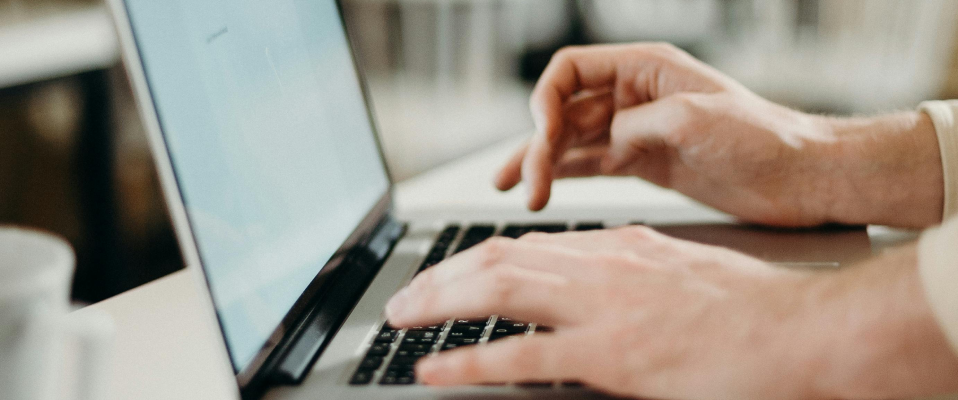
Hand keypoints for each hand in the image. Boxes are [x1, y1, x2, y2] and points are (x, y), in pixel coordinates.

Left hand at [385, 226, 824, 398]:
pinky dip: (468, 362)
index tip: (449, 274)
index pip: (528, 245)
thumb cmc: (753, 312)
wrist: (803, 332)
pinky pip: (520, 357)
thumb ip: (631, 278)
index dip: (476, 259)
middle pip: (497, 258)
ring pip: (496, 291)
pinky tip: (435, 369)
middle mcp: (601, 266)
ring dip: (438, 303)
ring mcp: (602, 308)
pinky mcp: (610, 355)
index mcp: (618, 247)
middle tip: (405, 298)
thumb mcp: (681, 274)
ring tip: (401, 318)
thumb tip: (594, 292)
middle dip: (441, 276)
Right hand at [497, 43, 941, 227]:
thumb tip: (602, 142)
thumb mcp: (694, 120)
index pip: (571, 70)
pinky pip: (591, 165)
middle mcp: (634, 96)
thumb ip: (637, 124)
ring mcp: (636, 131)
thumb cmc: (764, 138)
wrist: (801, 178)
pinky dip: (564, 176)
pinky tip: (541, 189)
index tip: (541, 134)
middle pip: (564, 110)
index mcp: (645, 68)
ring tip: (516, 191)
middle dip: (539, 144)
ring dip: (542, 164)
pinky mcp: (643, 163)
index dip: (545, 98)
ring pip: (571, 141)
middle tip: (528, 184)